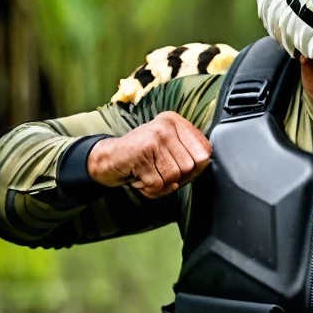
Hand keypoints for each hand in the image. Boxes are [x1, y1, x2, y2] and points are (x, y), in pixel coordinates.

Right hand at [87, 112, 211, 198]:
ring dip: (161, 186)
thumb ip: (189, 155)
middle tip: (158, 174)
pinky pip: (157, 184)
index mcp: (176, 122)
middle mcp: (166, 126)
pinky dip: (149, 190)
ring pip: (174, 177)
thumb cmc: (143, 157)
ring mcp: (153, 138)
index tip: (179, 169)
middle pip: (189, 167)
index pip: (204, 152)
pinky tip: (139, 180)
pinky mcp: (141, 153)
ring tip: (148, 176)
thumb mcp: (168, 149)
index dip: (196, 169)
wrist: (108, 158)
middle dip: (176, 179)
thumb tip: (204, 163)